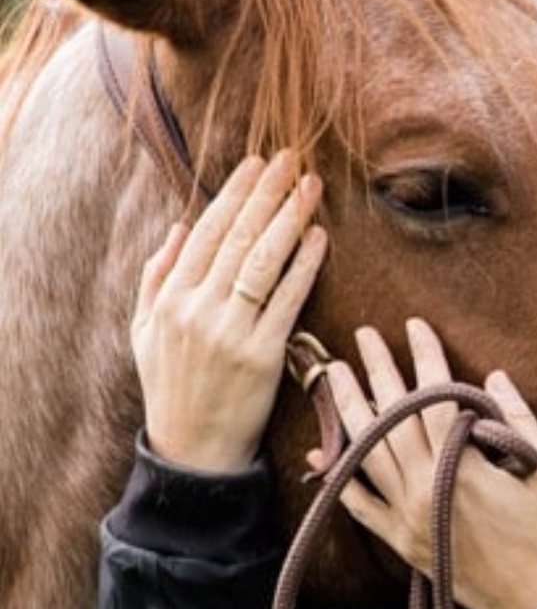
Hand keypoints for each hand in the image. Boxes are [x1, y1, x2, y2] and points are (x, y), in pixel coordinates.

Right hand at [132, 151, 326, 471]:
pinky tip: (320, 237)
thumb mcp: (145, 330)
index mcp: (169, 297)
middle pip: (237, 237)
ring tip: (311, 187)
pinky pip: (287, 300)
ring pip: (262, 261)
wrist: (193, 450)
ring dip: (290, 218)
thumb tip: (179, 227)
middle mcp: (196, 308)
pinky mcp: (261, 355)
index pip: (207, 230)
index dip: (235, 193)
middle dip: (267, 192)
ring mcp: (229, 331)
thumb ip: (156, 276)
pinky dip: (305, 266)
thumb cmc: (172, 386)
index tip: (257, 163)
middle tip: (292, 159)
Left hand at [325, 320, 536, 608]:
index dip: (425, 358)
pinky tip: (322, 449)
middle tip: (363, 335)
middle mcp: (425, 488)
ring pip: (367, 452)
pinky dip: (338, 475)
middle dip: (378, 370)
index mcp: (463, 468)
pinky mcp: (399, 540)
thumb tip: (494, 377)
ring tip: (336, 374)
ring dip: (350, 409)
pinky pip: (358, 504)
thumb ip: (521, 422)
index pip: (435, 399)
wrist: (533, 604)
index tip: (416, 326)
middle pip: (393, 417)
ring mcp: (407, 515)